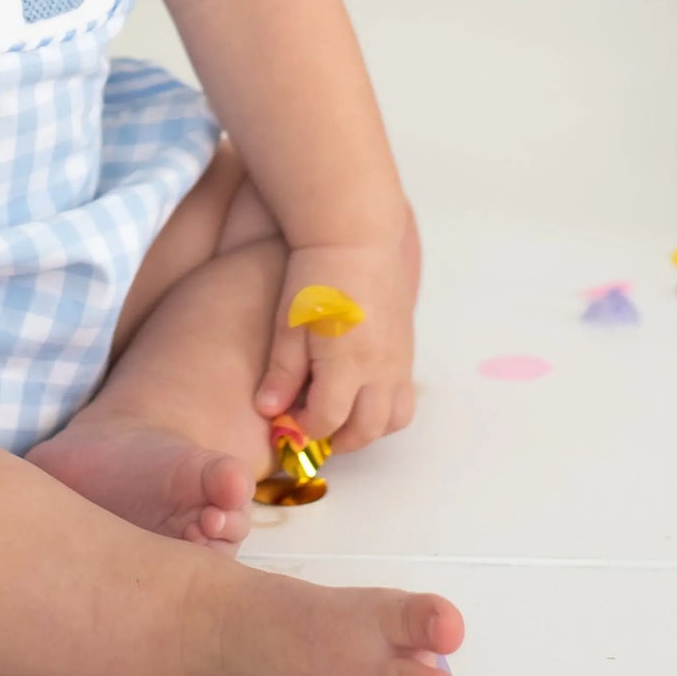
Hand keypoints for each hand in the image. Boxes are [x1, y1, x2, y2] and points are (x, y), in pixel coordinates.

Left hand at [253, 236, 417, 453]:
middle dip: (335, 440)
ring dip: (366, 429)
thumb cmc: (315, 273)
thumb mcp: (288, 322)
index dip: (303, 429)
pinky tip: (355, 391)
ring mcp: (399, 359)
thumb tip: (270, 411)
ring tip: (336, 415)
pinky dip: (383, 408)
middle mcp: (380, 368)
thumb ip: (282, 371)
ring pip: (393, 420)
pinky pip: (404, 396)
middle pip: (365, 430)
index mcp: (346, 363)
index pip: (327, 420)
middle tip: (310, 430)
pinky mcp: (406, 348)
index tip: (285, 421)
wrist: (356, 235)